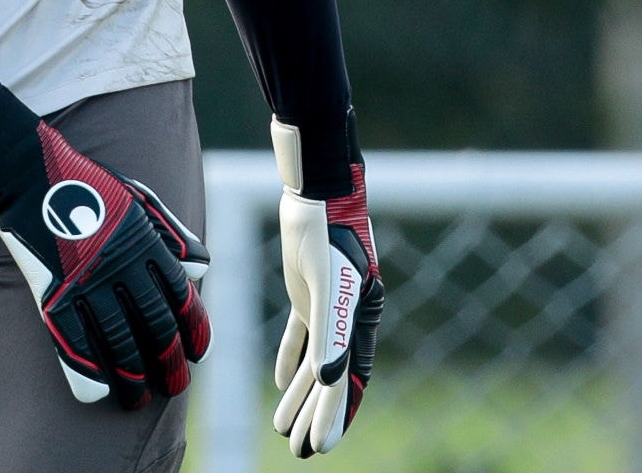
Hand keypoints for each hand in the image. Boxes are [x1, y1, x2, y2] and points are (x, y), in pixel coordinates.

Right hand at [0, 85, 210, 407]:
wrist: (29, 172)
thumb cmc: (87, 182)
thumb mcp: (138, 198)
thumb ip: (171, 234)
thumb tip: (201, 270)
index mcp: (144, 242)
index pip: (180, 297)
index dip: (194, 330)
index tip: (198, 353)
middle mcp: (120, 266)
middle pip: (155, 328)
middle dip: (169, 364)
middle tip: (174, 386)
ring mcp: (85, 282)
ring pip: (118, 343)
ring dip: (132, 378)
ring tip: (138, 398)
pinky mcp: (52, 293)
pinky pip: (73, 342)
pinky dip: (88, 371)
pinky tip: (98, 393)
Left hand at [271, 116, 384, 455]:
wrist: (316, 195)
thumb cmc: (325, 236)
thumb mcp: (326, 287)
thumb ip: (330, 333)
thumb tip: (328, 381)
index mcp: (358, 323)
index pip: (346, 382)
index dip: (335, 416)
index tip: (321, 447)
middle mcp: (345, 320)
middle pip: (330, 380)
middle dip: (315, 417)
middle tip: (298, 452)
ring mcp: (326, 307)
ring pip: (314, 362)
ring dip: (300, 395)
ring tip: (283, 427)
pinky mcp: (307, 293)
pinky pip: (302, 336)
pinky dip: (292, 360)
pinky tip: (283, 383)